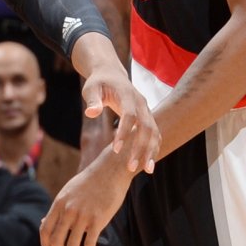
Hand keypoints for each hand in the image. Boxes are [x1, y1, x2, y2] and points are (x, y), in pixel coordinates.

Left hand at [40, 147, 134, 245]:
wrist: (110, 170)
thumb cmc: (90, 182)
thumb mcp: (68, 192)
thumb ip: (58, 209)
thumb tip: (44, 223)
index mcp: (59, 204)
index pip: (46, 230)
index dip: (46, 245)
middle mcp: (68, 211)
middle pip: (56, 241)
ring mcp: (83, 216)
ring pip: (72, 245)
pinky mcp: (98, 219)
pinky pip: (90, 242)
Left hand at [79, 51, 157, 174]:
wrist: (112, 75)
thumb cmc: (98, 82)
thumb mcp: (91, 88)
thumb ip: (92, 100)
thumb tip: (91, 112)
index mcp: (128, 95)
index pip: (129, 115)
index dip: (124, 133)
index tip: (115, 150)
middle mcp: (141, 103)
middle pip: (146, 127)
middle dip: (140, 148)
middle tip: (131, 168)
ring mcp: (146, 110)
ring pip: (154, 132)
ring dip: (151, 151)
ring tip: (147, 171)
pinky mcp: (147, 116)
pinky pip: (154, 134)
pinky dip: (154, 147)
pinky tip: (149, 163)